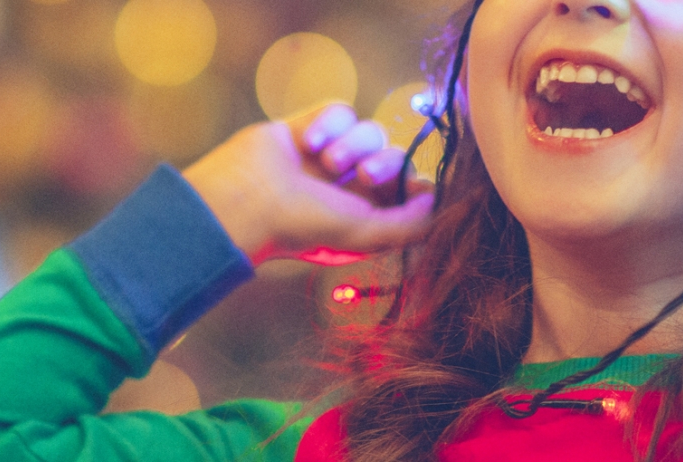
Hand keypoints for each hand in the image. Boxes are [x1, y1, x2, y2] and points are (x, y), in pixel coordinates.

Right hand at [183, 103, 435, 263]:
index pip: (407, 189)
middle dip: (384, 163)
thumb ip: (410, 225)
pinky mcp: (306, 126)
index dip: (414, 183)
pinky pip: (340, 110)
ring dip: (352, 144)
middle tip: (364, 175)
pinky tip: (309, 142)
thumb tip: (437, 200)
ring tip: (327, 161)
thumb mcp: (366, 233)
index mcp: (363, 214)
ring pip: (367, 130)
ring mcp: (326, 154)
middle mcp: (346, 185)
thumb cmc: (303, 224)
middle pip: (391, 156)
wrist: (245, 199)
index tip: (413, 187)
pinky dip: (329, 123)